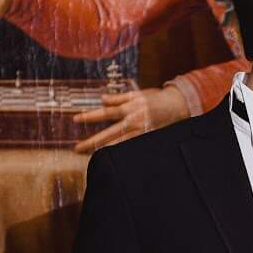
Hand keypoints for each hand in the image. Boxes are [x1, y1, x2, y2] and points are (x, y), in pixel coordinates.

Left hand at [73, 85, 187, 152]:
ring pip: (119, 144)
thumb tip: (102, 99)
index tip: (76, 120)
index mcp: (130, 107)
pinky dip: (120, 153)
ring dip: (104, 150)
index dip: (90, 116)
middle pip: (109, 133)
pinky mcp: (147, 139)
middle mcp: (134, 121)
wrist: (177, 106)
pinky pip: (131, 148)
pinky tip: (110, 159)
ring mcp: (141, 132)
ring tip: (90, 155)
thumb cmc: (155, 98)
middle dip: (92, 141)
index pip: (106, 113)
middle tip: (77, 148)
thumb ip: (118, 98)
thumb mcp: (136, 94)